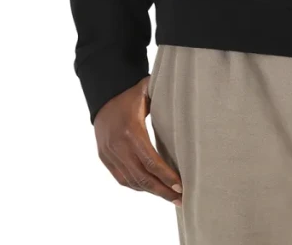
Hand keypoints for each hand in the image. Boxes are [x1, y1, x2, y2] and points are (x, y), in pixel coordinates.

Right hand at [94, 76, 182, 205]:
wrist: (103, 97)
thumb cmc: (131, 95)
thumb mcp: (147, 91)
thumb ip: (165, 96)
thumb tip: (187, 93)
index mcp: (132, 131)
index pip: (151, 161)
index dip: (166, 176)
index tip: (181, 186)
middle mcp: (119, 146)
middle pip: (142, 177)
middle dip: (162, 191)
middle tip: (181, 199)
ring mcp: (110, 154)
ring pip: (131, 181)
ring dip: (151, 191)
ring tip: (169, 196)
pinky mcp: (105, 158)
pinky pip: (121, 178)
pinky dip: (137, 186)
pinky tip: (151, 189)